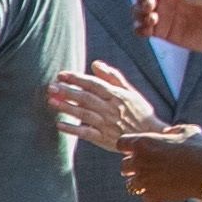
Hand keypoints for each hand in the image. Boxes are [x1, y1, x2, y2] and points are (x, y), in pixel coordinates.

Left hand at [44, 59, 170, 152]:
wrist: (150, 135)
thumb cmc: (138, 111)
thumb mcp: (129, 91)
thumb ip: (112, 77)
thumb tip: (95, 63)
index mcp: (117, 95)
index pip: (94, 84)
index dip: (77, 79)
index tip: (61, 75)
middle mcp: (111, 108)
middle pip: (86, 98)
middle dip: (68, 92)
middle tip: (51, 87)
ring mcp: (107, 124)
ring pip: (84, 114)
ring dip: (67, 108)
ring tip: (51, 102)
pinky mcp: (104, 138)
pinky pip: (86, 133)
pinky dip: (72, 129)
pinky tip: (59, 125)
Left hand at [109, 126, 201, 201]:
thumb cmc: (200, 149)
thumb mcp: (188, 131)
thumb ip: (173, 130)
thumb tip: (167, 133)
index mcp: (144, 143)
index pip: (121, 143)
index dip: (128, 146)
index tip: (137, 149)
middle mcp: (139, 162)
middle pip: (123, 166)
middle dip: (134, 166)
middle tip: (149, 166)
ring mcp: (144, 180)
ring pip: (131, 184)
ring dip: (142, 183)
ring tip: (157, 181)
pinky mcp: (152, 195)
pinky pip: (145, 199)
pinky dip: (153, 198)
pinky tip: (163, 194)